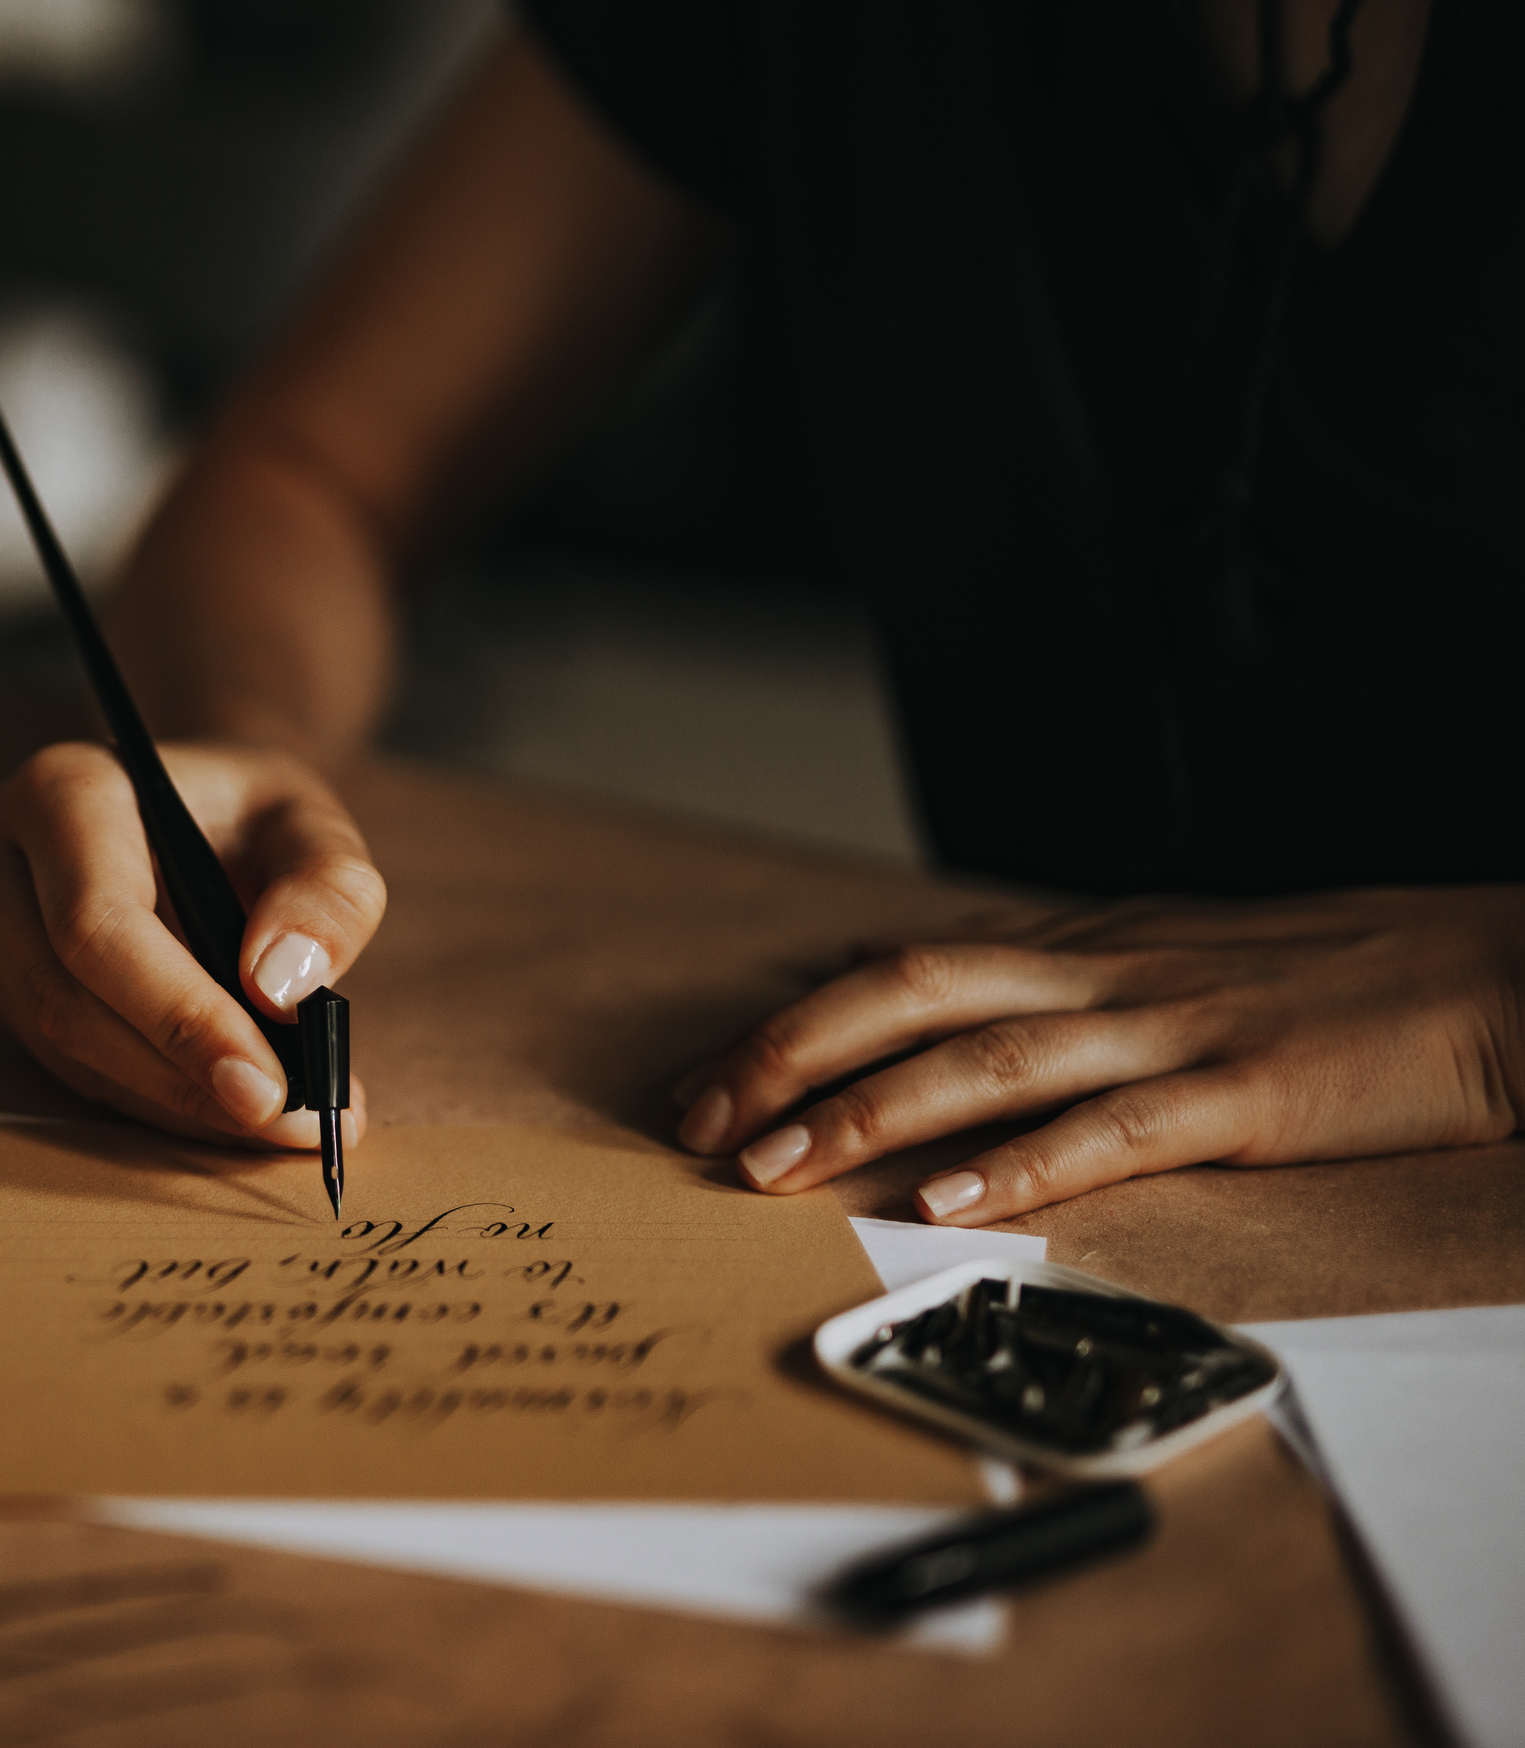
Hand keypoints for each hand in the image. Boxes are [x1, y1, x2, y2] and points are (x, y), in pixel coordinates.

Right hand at [0, 739, 383, 1148]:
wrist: (192, 816)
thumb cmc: (247, 814)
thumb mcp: (313, 825)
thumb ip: (326, 893)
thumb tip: (283, 988)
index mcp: (63, 791)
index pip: (98, 925)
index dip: (178, 1016)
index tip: (267, 1084)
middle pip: (66, 1000)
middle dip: (182, 1076)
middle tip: (290, 1121)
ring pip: (63, 1047)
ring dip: (173, 1099)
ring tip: (279, 1119)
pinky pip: (67, 1064)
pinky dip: (154, 1097)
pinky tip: (225, 1105)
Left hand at [672, 888, 1524, 1223]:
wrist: (1495, 974)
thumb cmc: (1330, 978)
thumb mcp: (1167, 960)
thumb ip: (1052, 982)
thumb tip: (921, 998)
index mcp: (1083, 945)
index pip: (901, 970)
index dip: (791, 1022)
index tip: (704, 1077)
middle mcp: (1106, 974)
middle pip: (910, 994)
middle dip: (791, 1056)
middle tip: (701, 1122)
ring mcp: (1173, 1030)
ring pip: (988, 1059)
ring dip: (870, 1112)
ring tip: (777, 1162)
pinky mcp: (1244, 1094)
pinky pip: (1114, 1129)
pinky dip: (1024, 1166)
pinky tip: (950, 1201)